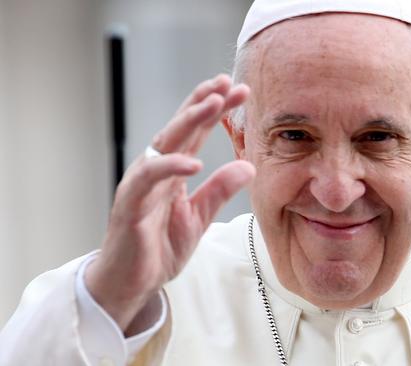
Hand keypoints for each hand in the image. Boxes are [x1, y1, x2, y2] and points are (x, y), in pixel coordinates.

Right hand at [85, 74, 254, 331]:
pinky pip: (148, 179)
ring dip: (189, 121)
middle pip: (180, 128)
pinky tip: (193, 161)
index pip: (194, 132)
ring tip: (214, 104)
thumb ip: (220, 190)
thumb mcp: (199, 217)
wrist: (131, 282)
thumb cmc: (160, 247)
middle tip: (228, 83)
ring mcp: (141, 185)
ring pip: (164, 144)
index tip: (238, 90)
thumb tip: (248, 165)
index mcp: (172, 171)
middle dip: (204, 103)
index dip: (214, 109)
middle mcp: (155, 170)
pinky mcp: (130, 204)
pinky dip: (169, 167)